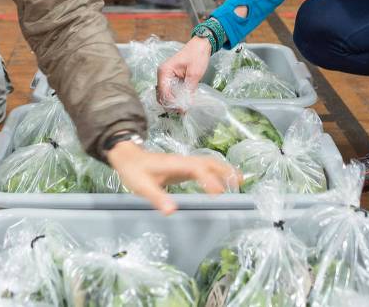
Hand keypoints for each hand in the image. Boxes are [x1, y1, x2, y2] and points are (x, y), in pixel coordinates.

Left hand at [106, 141, 240, 214]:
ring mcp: (184, 163)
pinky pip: (203, 167)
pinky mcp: (183, 167)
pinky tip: (221, 181)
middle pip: (209, 163)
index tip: (218, 194)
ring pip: (208, 163)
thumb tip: (172, 212)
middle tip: (241, 182)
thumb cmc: (135, 171)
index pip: (198, 170)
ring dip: (223, 170)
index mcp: (175, 165)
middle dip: (225, 171)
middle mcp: (183, 162)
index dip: (209, 180)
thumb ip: (157, 198)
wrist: (127, 157)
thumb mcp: (142, 187)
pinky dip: (215, 172)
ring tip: (240, 180)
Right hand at [157, 36, 211, 105]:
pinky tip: (183, 100)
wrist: (200, 45)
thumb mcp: (194, 74)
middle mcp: (162, 74)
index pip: (164, 93)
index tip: (183, 109)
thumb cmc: (197, 56)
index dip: (172, 103)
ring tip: (184, 107)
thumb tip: (187, 104)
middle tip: (183, 110)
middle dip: (171, 104)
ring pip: (165, 94)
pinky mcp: (171, 77)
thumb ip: (189, 89)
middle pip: (161, 95)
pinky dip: (175, 97)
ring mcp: (165, 76)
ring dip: (172, 102)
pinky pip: (169, 90)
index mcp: (164, 72)